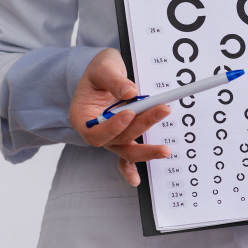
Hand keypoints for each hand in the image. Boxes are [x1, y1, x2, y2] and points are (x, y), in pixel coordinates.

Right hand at [69, 48, 171, 185]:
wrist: (105, 73)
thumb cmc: (100, 71)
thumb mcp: (103, 67)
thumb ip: (114, 80)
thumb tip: (132, 93)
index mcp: (82, 117)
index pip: (95, 131)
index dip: (112, 126)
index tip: (129, 112)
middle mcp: (95, 131)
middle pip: (117, 139)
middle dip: (140, 127)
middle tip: (161, 111)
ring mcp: (111, 137)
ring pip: (127, 149)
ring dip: (146, 150)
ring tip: (165, 150)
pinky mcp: (124, 139)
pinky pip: (126, 157)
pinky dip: (130, 169)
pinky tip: (137, 180)